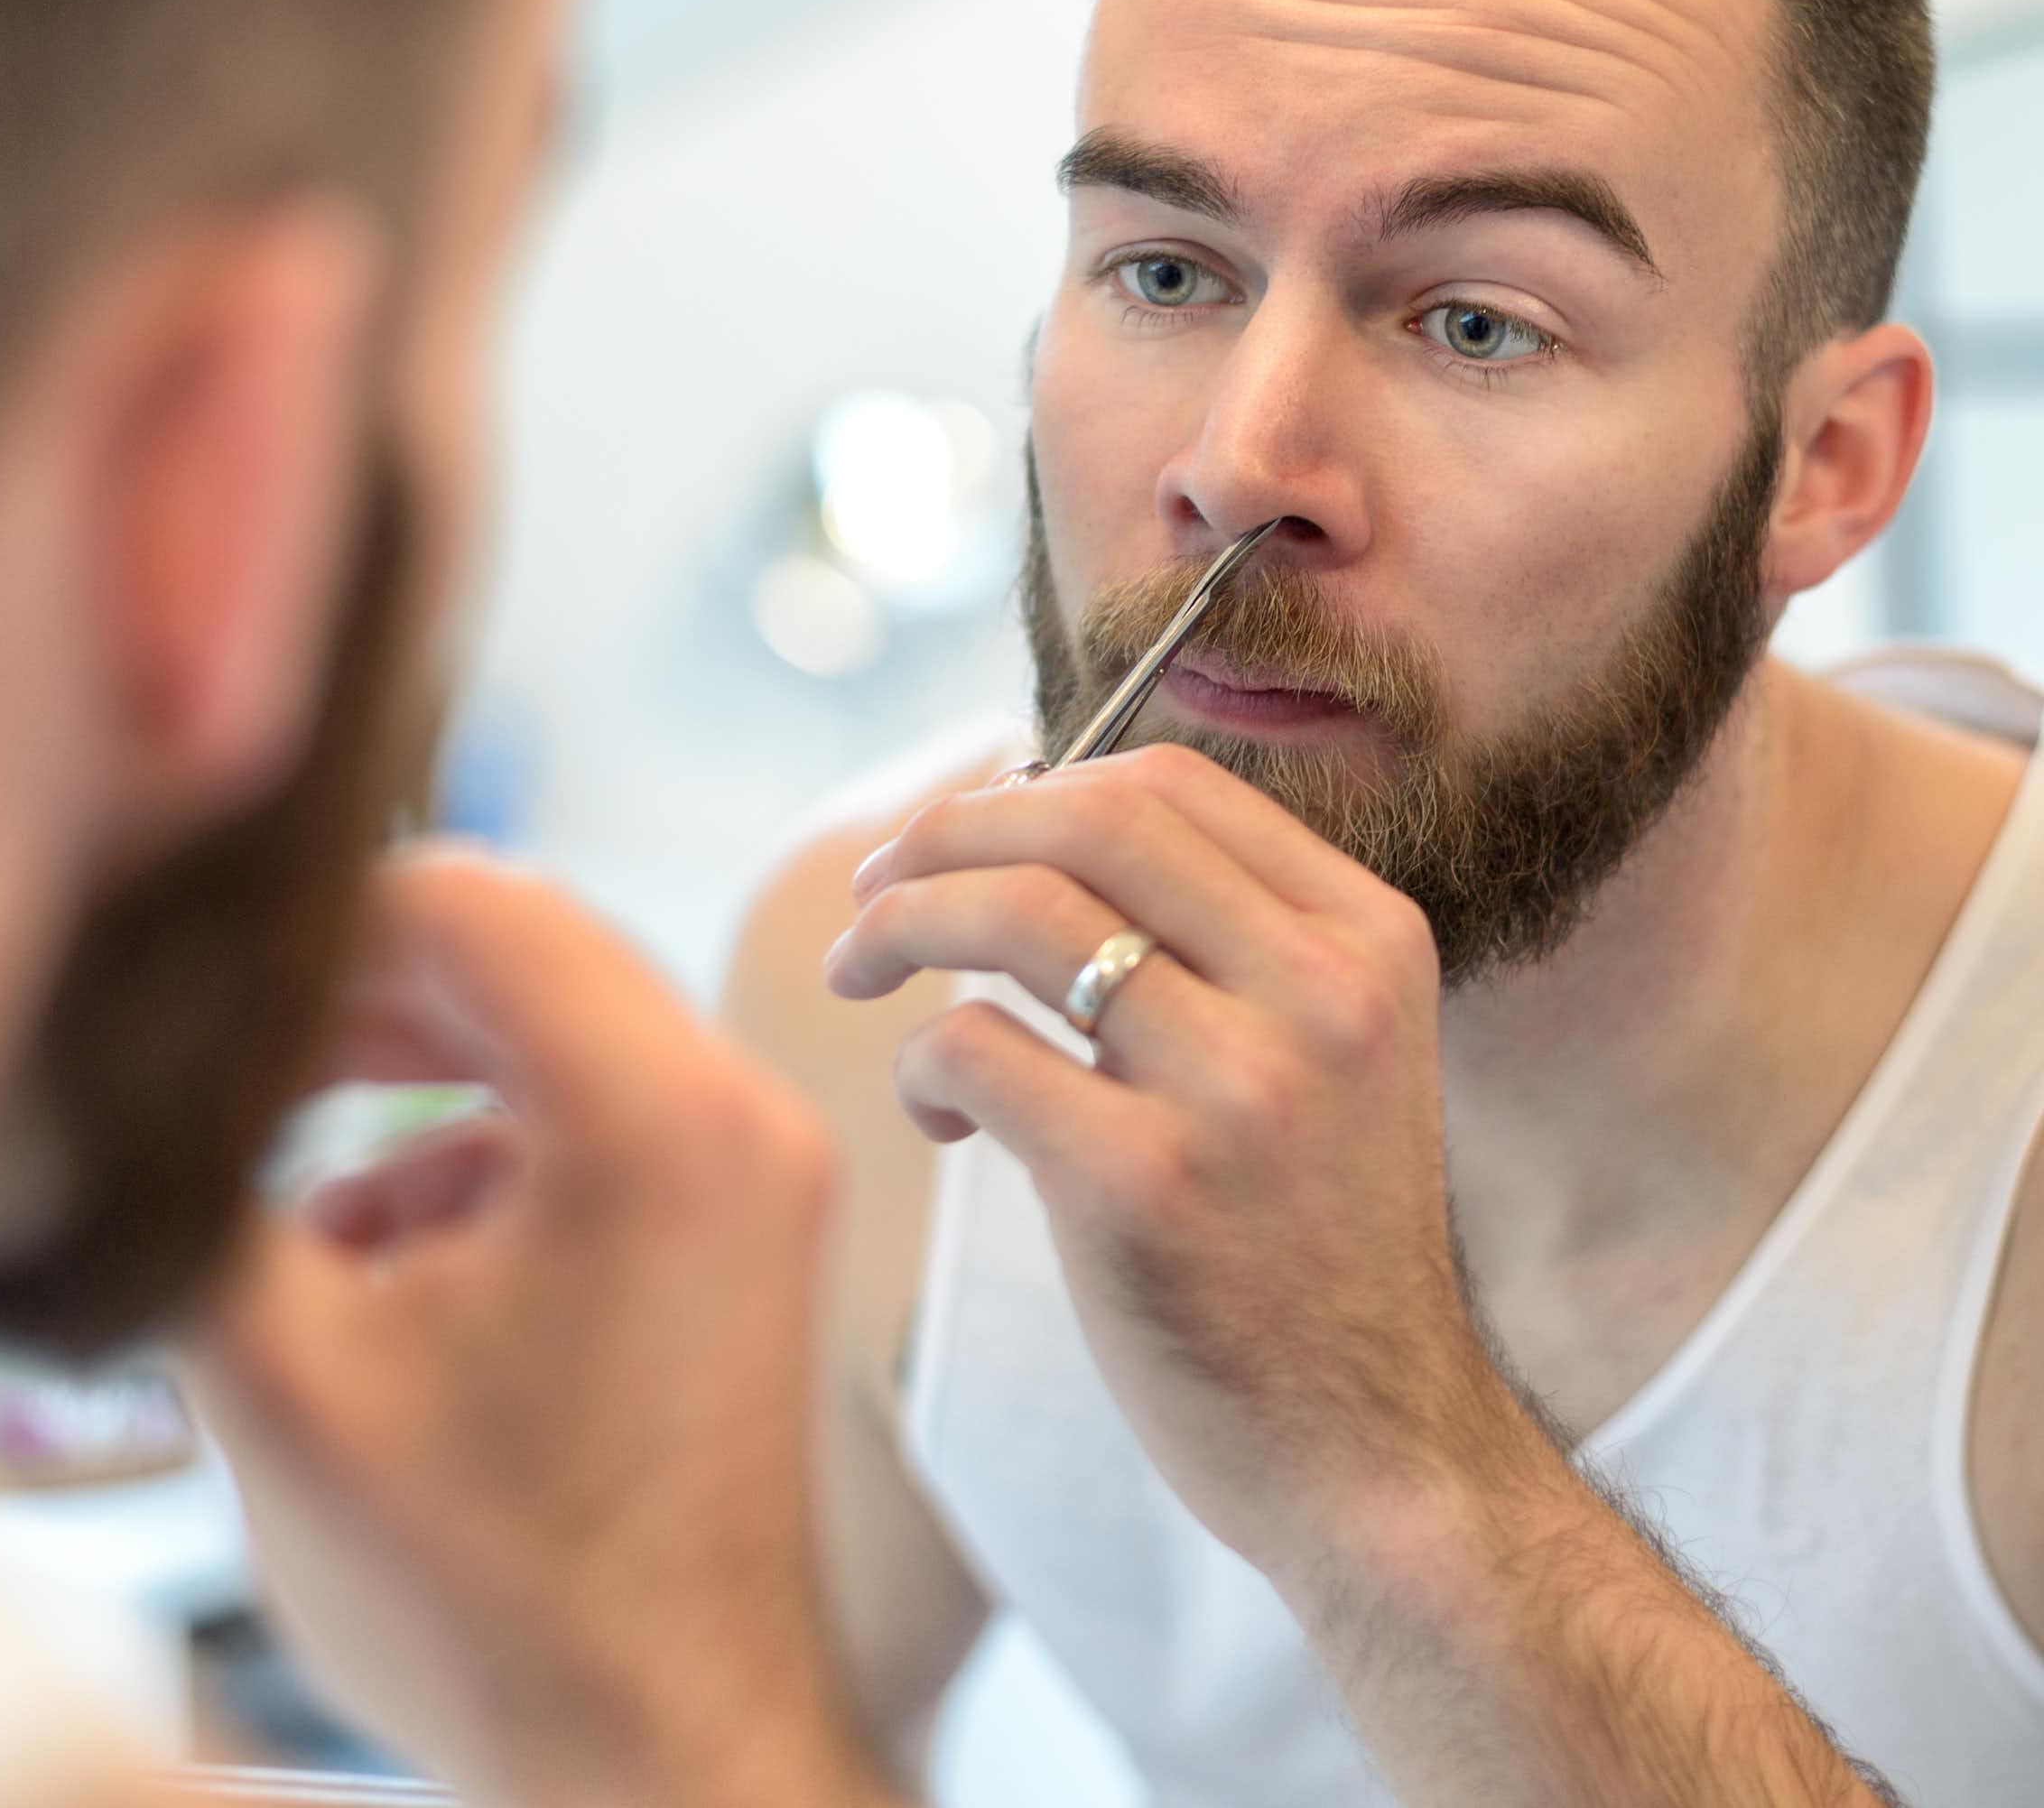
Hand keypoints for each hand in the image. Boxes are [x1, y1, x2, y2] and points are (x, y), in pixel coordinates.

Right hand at [189, 848, 887, 1807]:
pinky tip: (378, 1237)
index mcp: (658, 1120)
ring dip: (418, 1062)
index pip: (477, 899)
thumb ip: (203, 1193)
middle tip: (243, 1056)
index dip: (326, 926)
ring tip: (285, 1135)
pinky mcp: (746, 1225)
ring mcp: (760, 1168)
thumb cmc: (499, 1600)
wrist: (670, 1752)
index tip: (224, 995)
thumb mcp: (290, 1382)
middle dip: (367, 990)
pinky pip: (603, 1113)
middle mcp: (741, 1112)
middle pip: (529, 948)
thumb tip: (149, 1085)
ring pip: (563, 1024)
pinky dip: (485, 1139)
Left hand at [824, 743, 1535, 1595]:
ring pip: (1020, 913)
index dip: (1033, 786)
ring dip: (901, 925)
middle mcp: (1322, 994)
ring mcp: (1240, 1089)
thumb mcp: (1328, 1054)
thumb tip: (1029, 821)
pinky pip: (975, 1050)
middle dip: (947, 831)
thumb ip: (1223, 939)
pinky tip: (941, 1119)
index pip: (1172, 784)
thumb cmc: (1311, 1241)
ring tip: (858, 970)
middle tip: (872, 886)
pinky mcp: (1146, 1187)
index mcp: (1368, 940)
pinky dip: (921, 1065)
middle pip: (1090, 821)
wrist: (1378, 1452)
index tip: (956, 836)